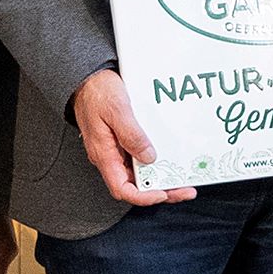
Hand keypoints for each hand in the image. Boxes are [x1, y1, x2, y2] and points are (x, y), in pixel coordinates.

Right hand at [72, 69, 192, 205]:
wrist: (87, 77)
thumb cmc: (97, 92)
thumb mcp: (117, 111)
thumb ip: (132, 136)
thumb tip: (149, 157)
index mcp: (104, 155)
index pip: (122, 189)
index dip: (143, 196)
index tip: (163, 193)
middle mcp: (110, 157)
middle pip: (135, 185)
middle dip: (161, 190)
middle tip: (185, 190)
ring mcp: (116, 150)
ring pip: (140, 174)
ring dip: (160, 178)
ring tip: (182, 179)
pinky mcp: (121, 141)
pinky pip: (139, 158)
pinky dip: (155, 163)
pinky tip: (169, 159)